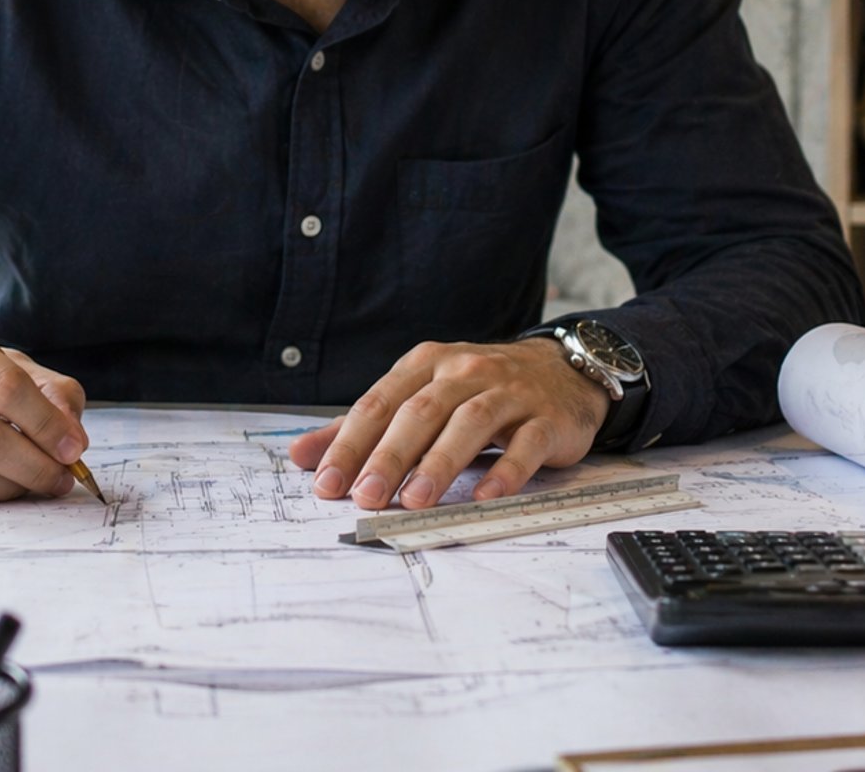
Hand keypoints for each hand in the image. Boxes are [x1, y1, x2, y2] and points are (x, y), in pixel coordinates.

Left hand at [289, 338, 610, 510]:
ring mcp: (509, 393)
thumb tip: (301, 455)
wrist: (563, 370)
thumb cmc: (480, 389)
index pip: (380, 402)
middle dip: (389, 455)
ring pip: (469, 424)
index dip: (351, 442)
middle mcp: (465, 371)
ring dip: (439, 463)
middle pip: (420, 412)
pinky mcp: (546, 418)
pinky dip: (505, 471)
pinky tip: (485, 497)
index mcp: (426, 364)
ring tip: (414, 501)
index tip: (327, 483)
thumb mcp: (420, 394)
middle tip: (365, 496)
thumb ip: (364, 426)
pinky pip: (525, 444)